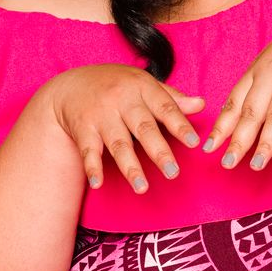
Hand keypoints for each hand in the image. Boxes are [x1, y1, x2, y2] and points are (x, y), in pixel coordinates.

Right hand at [40, 64, 204, 192]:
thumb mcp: (143, 83)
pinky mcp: (82, 128)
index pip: (165, 107)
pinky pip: (88, 150)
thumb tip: (201, 105)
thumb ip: (171, 97)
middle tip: (173, 172)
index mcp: (141, 87)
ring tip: (142, 187)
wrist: (70, 86)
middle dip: (159, 152)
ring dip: (130, 167)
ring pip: (118, 143)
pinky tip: (98, 183)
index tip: (195, 143)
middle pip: (143, 128)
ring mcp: (100, 114)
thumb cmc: (115, 85)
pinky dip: (92, 167)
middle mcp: (121, 99)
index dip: (180, 125)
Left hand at [203, 10, 271, 170]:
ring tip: (257, 164)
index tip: (209, 148)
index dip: (221, 126)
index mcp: (257, 71)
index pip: (234, 102)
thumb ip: (257, 90)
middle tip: (227, 163)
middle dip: (238, 140)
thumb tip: (236, 121)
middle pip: (252, 112)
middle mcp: (271, 74)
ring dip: (266, 142)